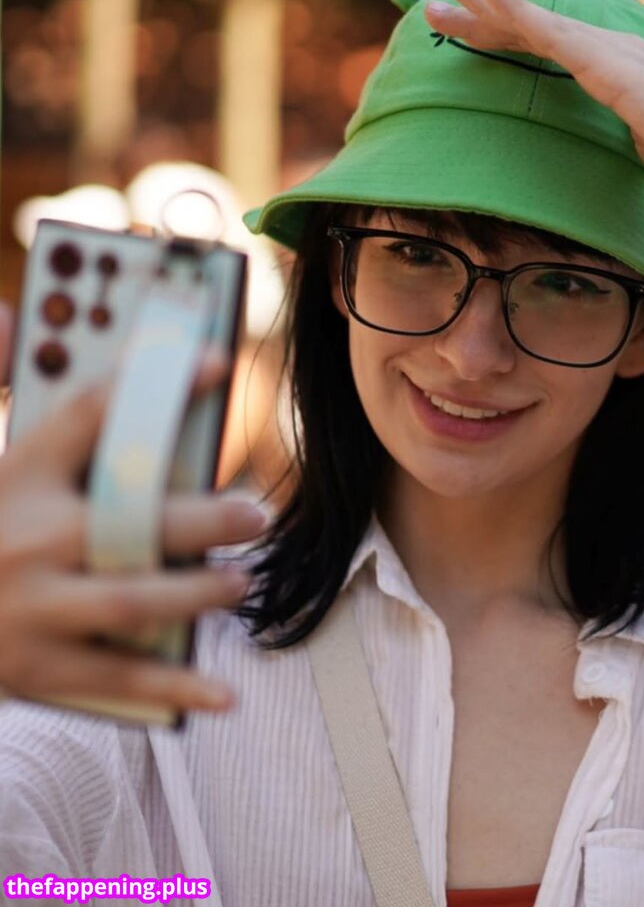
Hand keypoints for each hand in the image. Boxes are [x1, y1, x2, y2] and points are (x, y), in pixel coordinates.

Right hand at [0, 301, 264, 712]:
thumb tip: (12, 314)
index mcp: (18, 476)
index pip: (92, 414)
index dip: (160, 381)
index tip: (217, 359)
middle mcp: (29, 541)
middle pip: (128, 522)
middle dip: (201, 519)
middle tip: (255, 514)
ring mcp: (34, 610)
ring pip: (132, 600)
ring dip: (197, 593)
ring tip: (241, 583)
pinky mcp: (39, 669)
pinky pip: (118, 677)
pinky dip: (174, 688)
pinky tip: (223, 694)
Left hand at [426, 0, 643, 199]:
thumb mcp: (640, 148)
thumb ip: (624, 141)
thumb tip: (618, 163)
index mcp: (610, 69)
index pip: (548, 47)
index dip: (506, 35)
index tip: (470, 29)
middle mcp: (603, 48)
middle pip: (531, 28)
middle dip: (482, 13)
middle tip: (437, 4)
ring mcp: (600, 49)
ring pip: (531, 18)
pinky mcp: (595, 56)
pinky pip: (545, 27)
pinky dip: (512, 5)